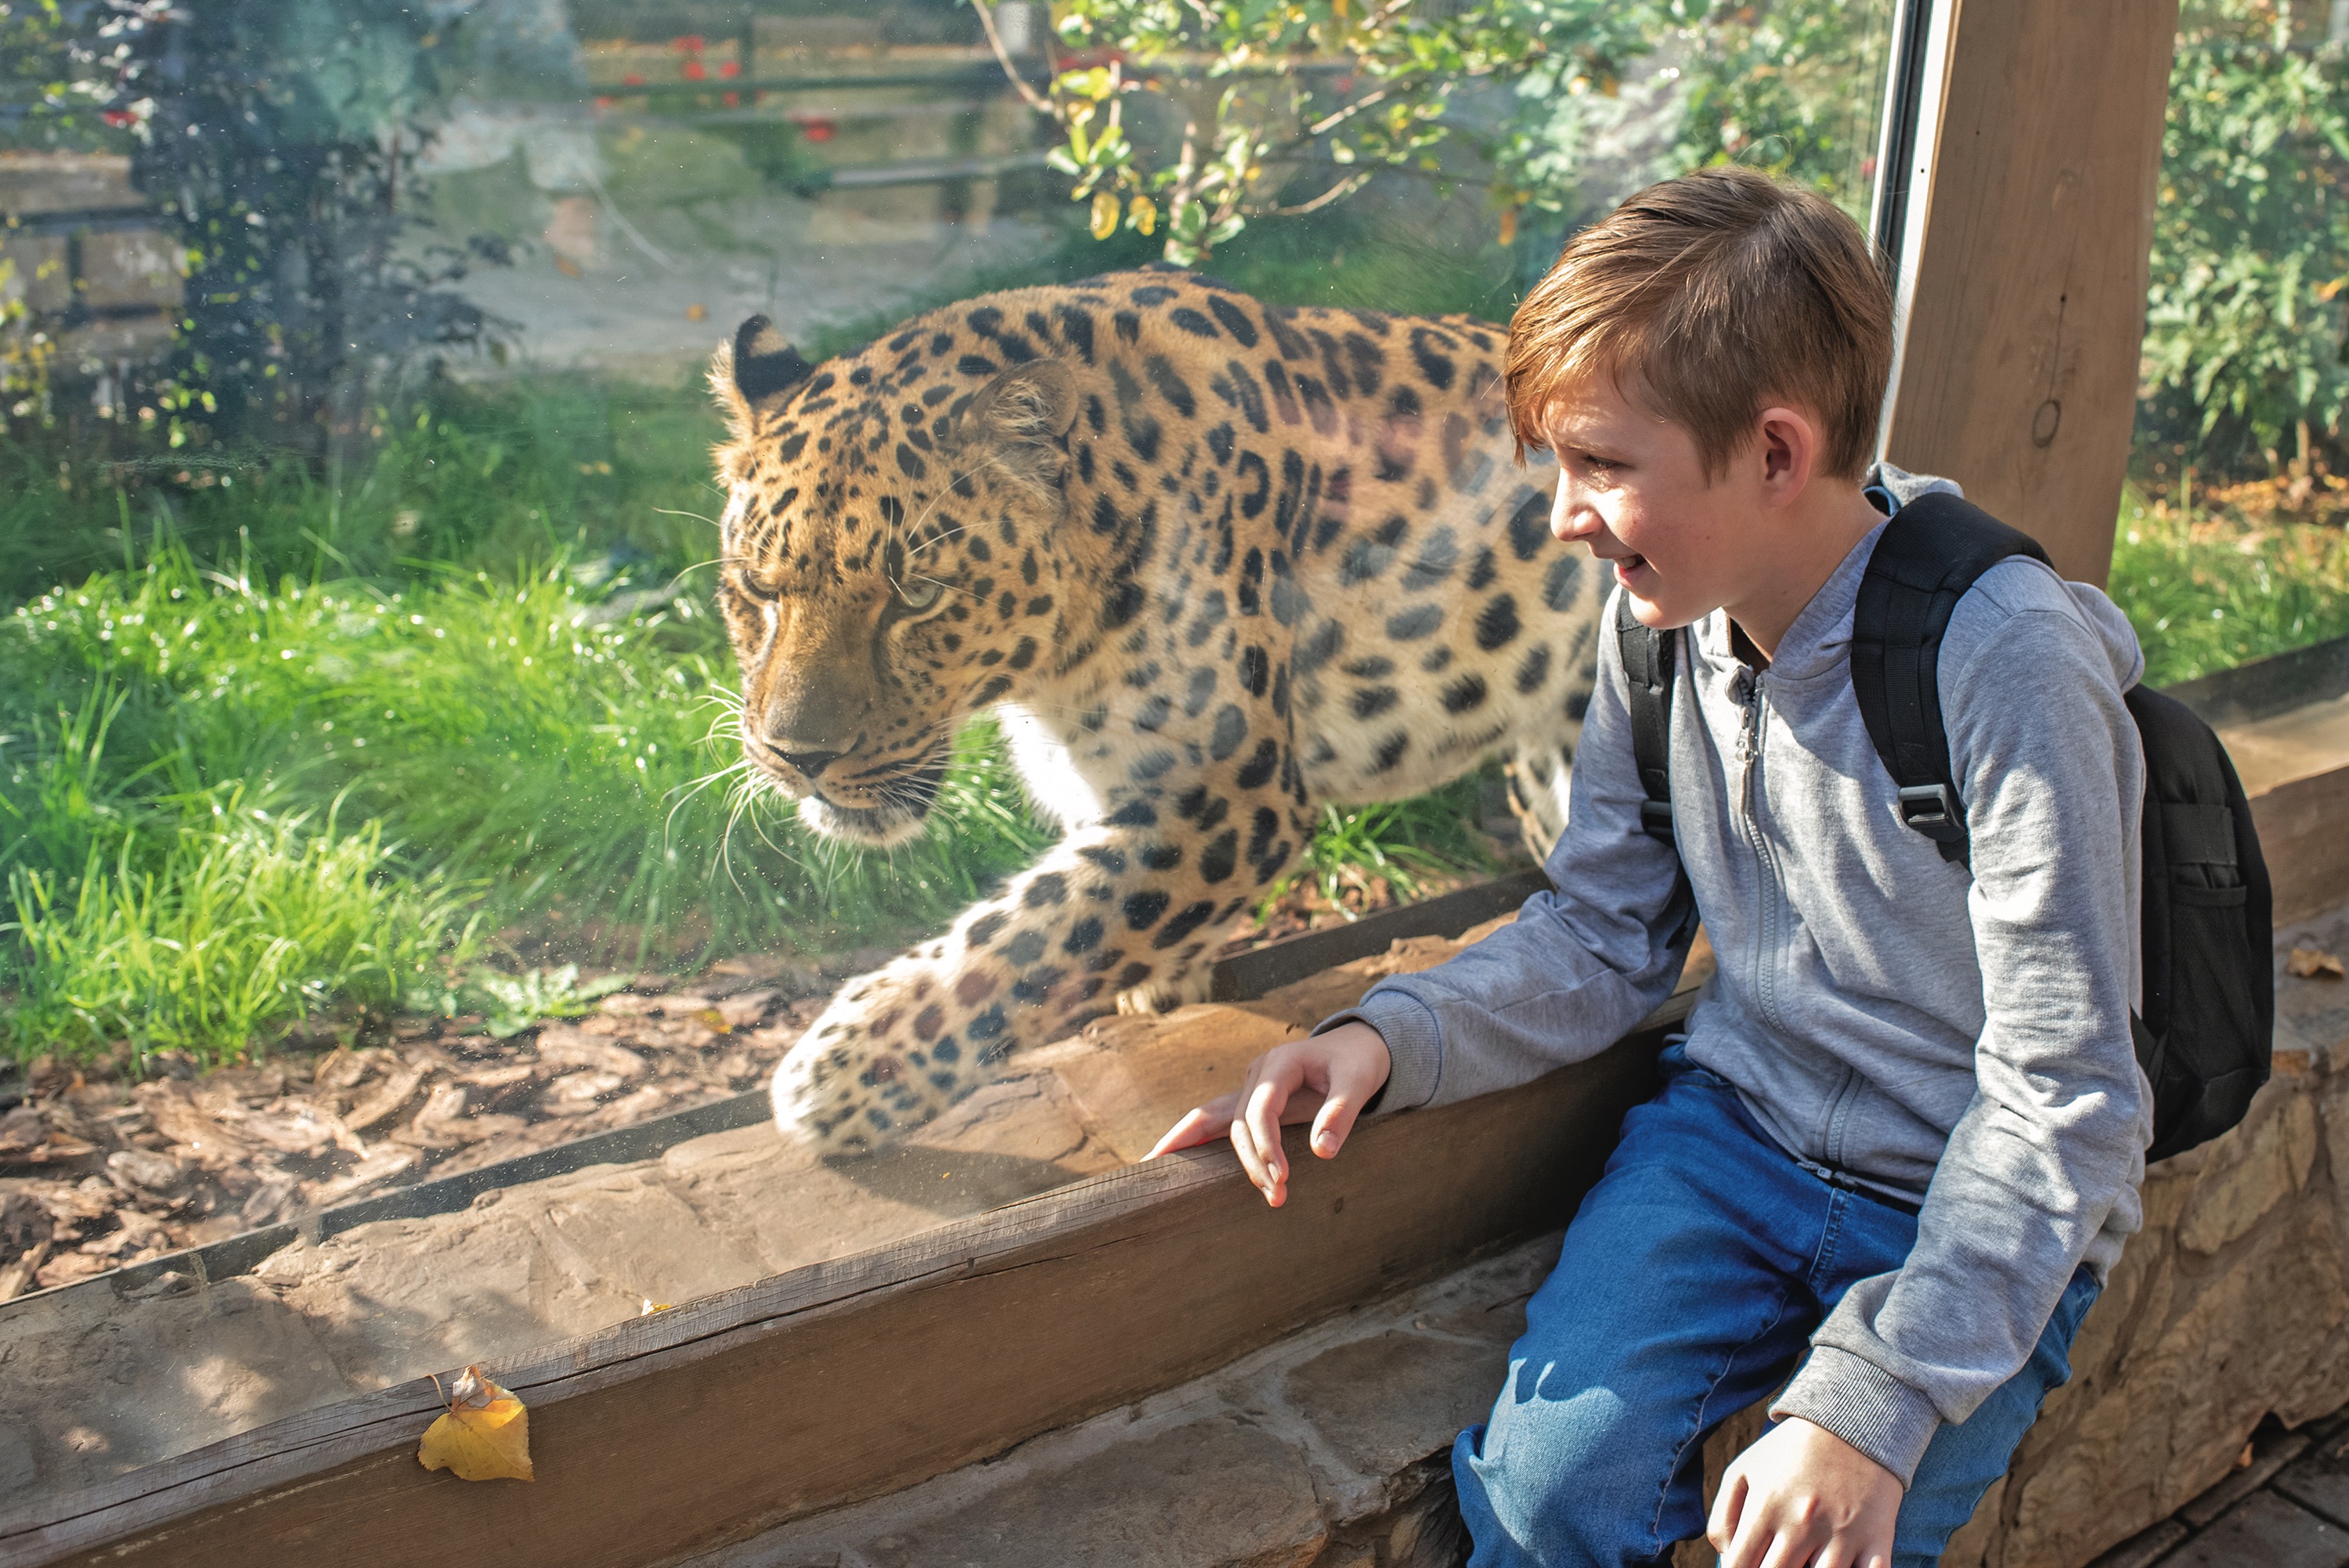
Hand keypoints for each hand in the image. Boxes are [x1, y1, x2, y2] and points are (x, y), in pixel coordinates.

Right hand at [1144, 1022, 1391, 1206]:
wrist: (1358, 1045)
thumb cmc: (1359, 1061)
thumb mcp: (1359, 1081)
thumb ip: (1341, 1113)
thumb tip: (1322, 1153)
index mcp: (1279, 1063)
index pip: (1261, 1108)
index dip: (1267, 1144)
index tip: (1282, 1177)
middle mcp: (1258, 1074)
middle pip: (1239, 1122)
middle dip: (1253, 1162)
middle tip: (1276, 1197)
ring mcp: (1250, 1087)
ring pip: (1223, 1125)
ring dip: (1236, 1162)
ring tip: (1256, 1196)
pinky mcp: (1252, 1101)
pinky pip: (1215, 1121)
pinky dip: (1191, 1139)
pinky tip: (1161, 1159)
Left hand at [1709, 1417, 1900, 1567]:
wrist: (1852, 1425)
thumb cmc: (1790, 1453)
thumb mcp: (1744, 1470)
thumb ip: (1725, 1516)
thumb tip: (1725, 1557)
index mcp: (1767, 1505)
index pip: (1740, 1566)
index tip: (1747, 1566)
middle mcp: (1803, 1522)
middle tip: (1776, 1559)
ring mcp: (1842, 1534)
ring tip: (1804, 1561)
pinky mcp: (1877, 1541)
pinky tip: (1842, 1566)